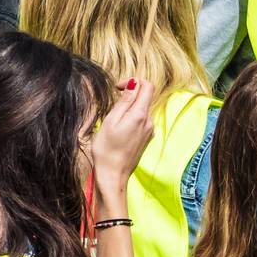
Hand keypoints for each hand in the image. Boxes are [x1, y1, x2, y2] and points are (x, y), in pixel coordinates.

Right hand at [89, 78, 157, 211]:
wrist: (113, 175)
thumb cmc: (106, 149)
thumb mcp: (111, 120)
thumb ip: (124, 101)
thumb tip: (134, 83)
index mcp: (140, 115)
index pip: (148, 86)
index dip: (133, 81)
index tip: (118, 88)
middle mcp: (149, 122)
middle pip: (145, 97)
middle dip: (129, 94)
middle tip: (113, 104)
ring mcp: (149, 131)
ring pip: (142, 109)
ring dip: (129, 108)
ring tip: (113, 120)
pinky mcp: (146, 138)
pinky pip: (141, 120)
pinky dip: (131, 118)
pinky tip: (119, 129)